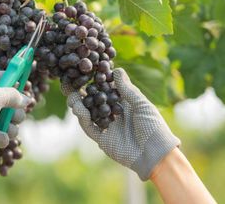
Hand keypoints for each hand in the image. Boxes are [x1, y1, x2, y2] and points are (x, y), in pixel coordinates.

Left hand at [0, 71, 29, 147]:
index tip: (25, 89)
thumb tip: (27, 99)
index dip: (16, 82)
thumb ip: (14, 96)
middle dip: (15, 112)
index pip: (4, 76)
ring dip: (9, 126)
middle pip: (9, 102)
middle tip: (14, 116)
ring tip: (7, 130)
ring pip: (5, 119)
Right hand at [64, 68, 179, 179]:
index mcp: (123, 103)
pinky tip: (79, 110)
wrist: (156, 154)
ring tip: (71, 96)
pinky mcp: (101, 138)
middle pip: (93, 100)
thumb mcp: (142, 105)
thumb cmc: (154, 127)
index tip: (85, 69)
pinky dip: (83, 118)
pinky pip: (89, 127)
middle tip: (69, 82)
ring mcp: (106, 125)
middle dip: (80, 92)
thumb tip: (116, 69)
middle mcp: (112, 112)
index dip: (96, 80)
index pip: (105, 88)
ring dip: (78, 104)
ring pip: (87, 112)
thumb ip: (127, 89)